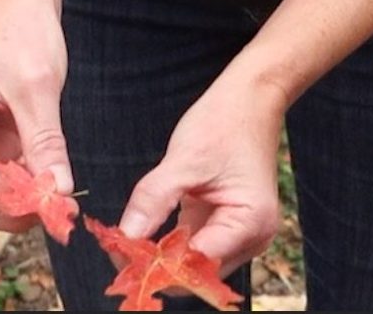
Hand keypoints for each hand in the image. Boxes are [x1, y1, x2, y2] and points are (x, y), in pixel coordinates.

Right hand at [0, 0, 71, 230]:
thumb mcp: (36, 85)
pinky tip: (51, 181)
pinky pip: (3, 172)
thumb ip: (44, 141)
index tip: (26, 208)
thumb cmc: (22, 28)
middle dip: (4, 203)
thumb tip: (58, 191)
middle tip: (49, 210)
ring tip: (55, 198)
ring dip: (16, 197)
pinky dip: (25, 182)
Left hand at [115, 70, 285, 270]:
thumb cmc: (225, 123)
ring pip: (196, 266)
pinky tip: (146, 236)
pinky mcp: (231, 226)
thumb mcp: (183, 161)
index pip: (197, 264)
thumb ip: (152, 201)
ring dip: (164, 258)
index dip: (159, 264)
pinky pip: (197, 247)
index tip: (121, 256)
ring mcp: (244, 234)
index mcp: (249, 223)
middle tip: (118, 253)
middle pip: (199, 274)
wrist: (251, 99)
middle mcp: (253, 237)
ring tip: (128, 245)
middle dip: (160, 266)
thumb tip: (123, 239)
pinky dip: (172, 245)